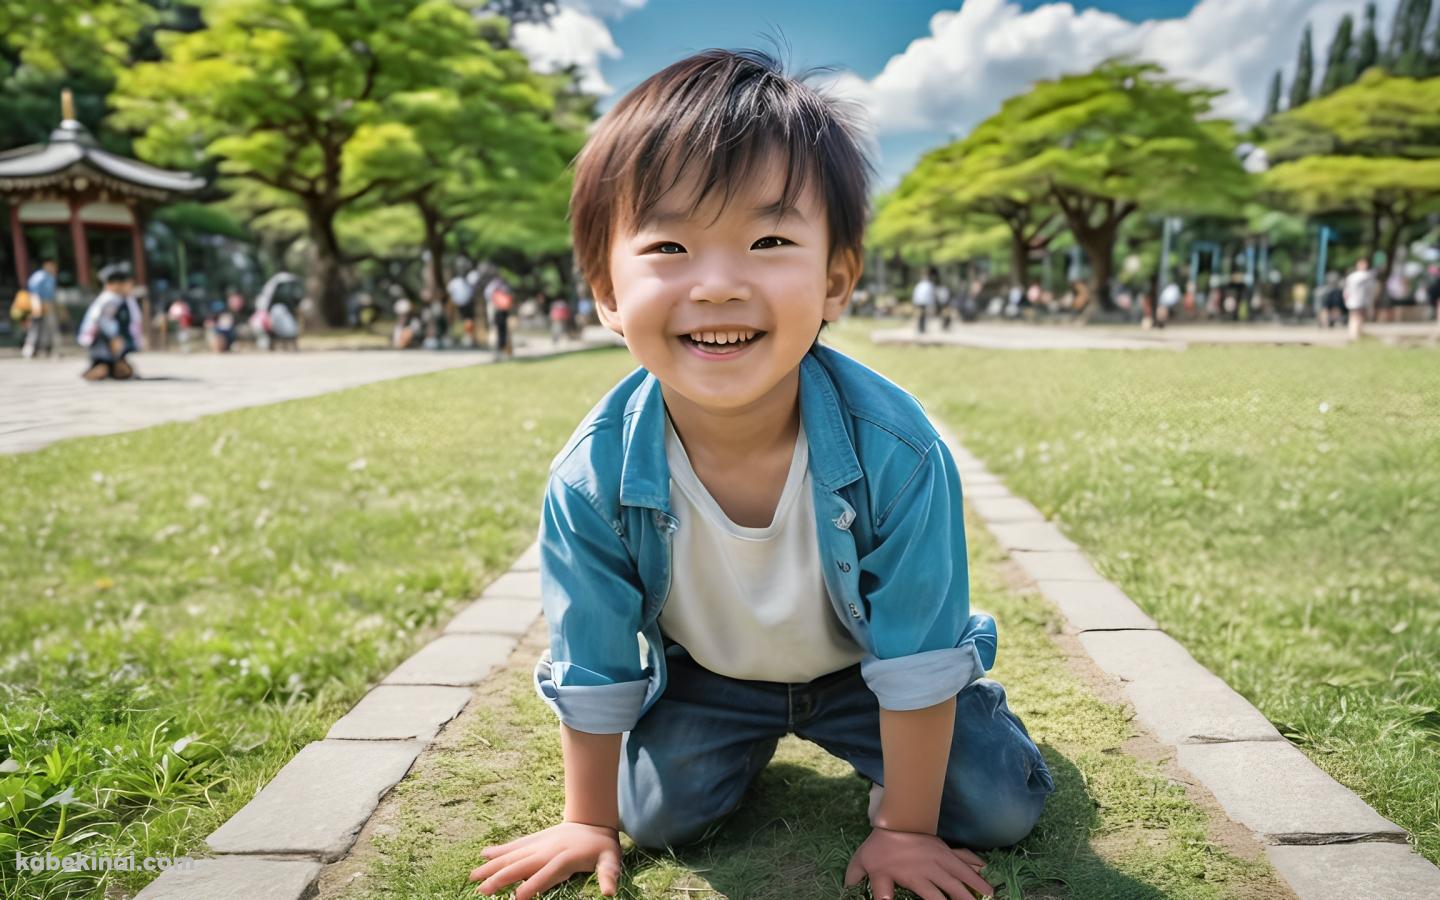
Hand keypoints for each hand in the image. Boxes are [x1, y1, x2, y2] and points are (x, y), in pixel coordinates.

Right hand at [468, 821, 622, 898]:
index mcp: (565, 859)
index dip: (532, 886)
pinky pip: (514, 845)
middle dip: (502, 878)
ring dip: (493, 865)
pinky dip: (499, 850)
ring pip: (512, 855)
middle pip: (522, 865)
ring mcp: (539, 844)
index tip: (516, 898)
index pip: (547, 875)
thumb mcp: (611, 860)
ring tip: (474, 876)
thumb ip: (608, 875)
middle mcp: (547, 850)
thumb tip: (610, 893)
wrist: (594, 818)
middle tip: (483, 890)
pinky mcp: (534, 840)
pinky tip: (483, 854)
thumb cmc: (603, 847)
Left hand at [844, 827, 993, 898]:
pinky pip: (962, 854)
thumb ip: (877, 887)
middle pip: (954, 887)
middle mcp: (931, 867)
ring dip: (976, 882)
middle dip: (966, 899)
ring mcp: (940, 855)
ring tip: (990, 893)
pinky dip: (974, 861)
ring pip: (962, 871)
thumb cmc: (877, 849)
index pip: (934, 898)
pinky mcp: (943, 847)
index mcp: (915, 876)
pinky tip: (984, 867)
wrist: (888, 820)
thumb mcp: (868, 866)